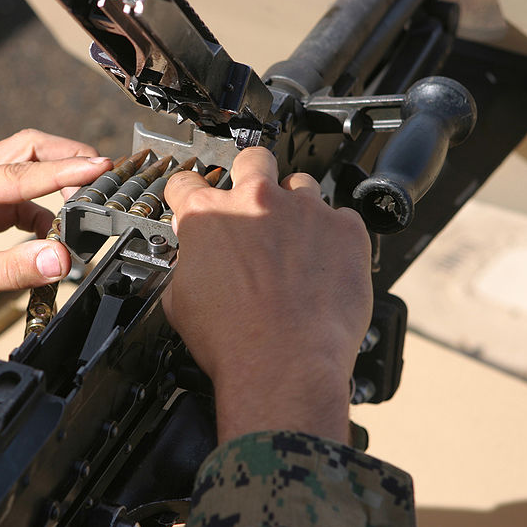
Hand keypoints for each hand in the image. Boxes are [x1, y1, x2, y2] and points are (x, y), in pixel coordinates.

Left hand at [0, 129, 111, 351]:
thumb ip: (12, 270)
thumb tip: (62, 258)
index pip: (18, 173)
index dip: (63, 173)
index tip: (100, 170)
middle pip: (25, 152)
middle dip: (66, 160)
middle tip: (104, 173)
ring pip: (25, 173)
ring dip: (58, 185)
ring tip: (88, 206)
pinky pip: (20, 203)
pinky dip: (45, 214)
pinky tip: (58, 235)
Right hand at [162, 147, 371, 443]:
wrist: (284, 367)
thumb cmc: (234, 342)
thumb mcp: (181, 303)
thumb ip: (188, 265)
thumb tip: (196, 260)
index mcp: (208, 216)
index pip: (186, 182)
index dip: (187, 193)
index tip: (193, 198)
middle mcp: (256, 201)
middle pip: (252, 160)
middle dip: (250, 175)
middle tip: (252, 201)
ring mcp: (305, 211)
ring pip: (301, 186)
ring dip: (295, 207)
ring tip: (295, 244)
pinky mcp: (345, 230)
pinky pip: (341, 219)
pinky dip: (332, 237)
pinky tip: (324, 265)